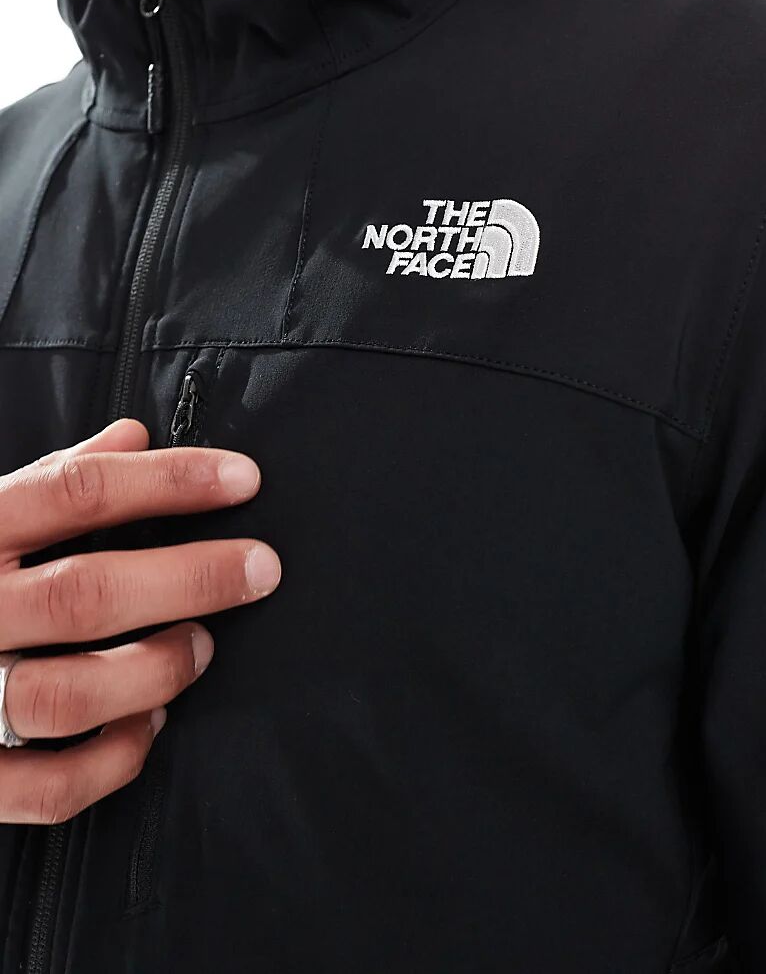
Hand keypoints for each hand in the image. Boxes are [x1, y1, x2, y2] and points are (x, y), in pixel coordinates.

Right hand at [0, 419, 280, 823]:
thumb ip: (50, 478)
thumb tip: (135, 436)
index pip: (76, 492)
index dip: (169, 482)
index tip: (243, 479)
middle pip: (85, 596)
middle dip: (189, 578)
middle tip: (260, 568)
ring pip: (68, 695)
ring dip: (154, 671)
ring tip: (202, 647)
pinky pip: (47, 787)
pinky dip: (114, 760)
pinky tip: (152, 725)